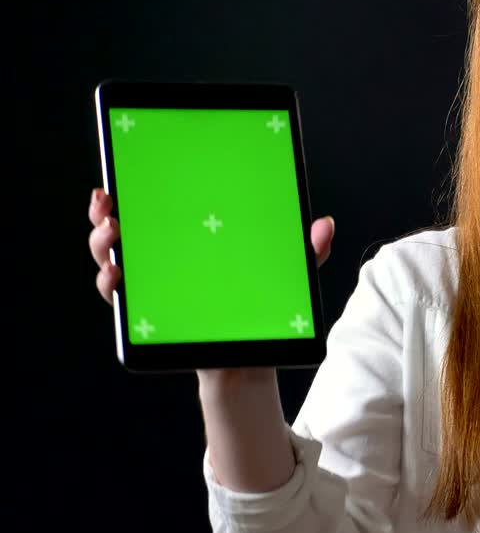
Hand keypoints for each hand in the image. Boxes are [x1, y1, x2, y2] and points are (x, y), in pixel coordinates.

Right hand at [87, 187, 335, 305]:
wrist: (251, 358)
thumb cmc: (261, 306)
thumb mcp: (287, 274)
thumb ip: (306, 250)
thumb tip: (325, 224)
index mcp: (191, 237)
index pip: (157, 205)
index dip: (135, 186)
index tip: (125, 174)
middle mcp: (164, 258)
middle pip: (124, 227)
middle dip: (106, 211)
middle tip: (109, 203)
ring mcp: (153, 285)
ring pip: (113, 258)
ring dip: (102, 244)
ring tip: (112, 234)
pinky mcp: (149, 314)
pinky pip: (120, 299)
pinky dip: (110, 286)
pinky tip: (115, 279)